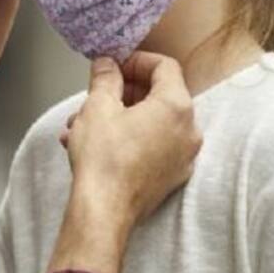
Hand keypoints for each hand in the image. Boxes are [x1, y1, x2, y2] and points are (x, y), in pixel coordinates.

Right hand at [46, 52, 200, 272]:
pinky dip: (130, 139)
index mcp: (176, 106)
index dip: (137, 61)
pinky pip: (154, 146)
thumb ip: (105, 78)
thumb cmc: (103, 159)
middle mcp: (188, 131)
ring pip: (153, 123)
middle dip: (124, 92)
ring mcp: (183, 157)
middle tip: (97, 95)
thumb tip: (107, 64)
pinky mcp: (172, 177)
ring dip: (121, 117)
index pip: (165, 66)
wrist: (104, 211)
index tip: (114, 67)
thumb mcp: (97, 107)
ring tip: (84, 125)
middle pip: (160, 95)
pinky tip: (98, 145)